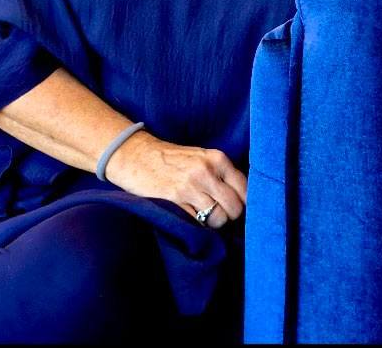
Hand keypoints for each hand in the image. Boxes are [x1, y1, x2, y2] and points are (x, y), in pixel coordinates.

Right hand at [103, 131, 246, 229]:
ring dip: (213, 224)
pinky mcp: (175, 200)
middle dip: (229, 216)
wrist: (137, 155)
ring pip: (218, 219)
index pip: (245, 189)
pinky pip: (197, 223)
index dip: (243, 204)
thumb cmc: (171, 158)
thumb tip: (241, 199)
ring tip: (202, 216)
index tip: (235, 208)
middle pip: (235, 208)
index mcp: (217, 159)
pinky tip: (189, 217)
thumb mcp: (200, 157)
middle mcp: (206, 171)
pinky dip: (197, 225)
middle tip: (218, 215)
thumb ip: (220, 174)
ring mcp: (190, 186)